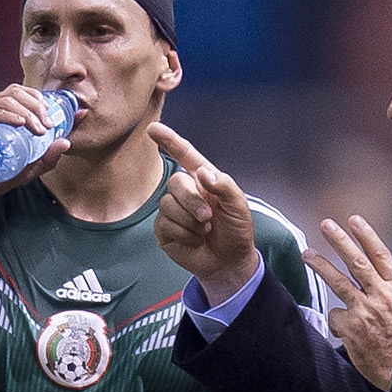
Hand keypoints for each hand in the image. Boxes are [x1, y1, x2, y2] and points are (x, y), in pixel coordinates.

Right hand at [0, 84, 62, 214]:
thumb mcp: (24, 170)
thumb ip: (45, 158)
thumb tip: (66, 142)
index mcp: (0, 115)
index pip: (23, 97)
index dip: (42, 101)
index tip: (57, 118)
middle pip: (16, 93)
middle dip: (37, 106)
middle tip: (49, 125)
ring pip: (6, 99)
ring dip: (27, 112)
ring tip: (39, 129)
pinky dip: (7, 115)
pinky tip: (20, 123)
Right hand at [147, 123, 261, 303]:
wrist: (229, 263)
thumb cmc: (236, 232)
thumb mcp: (238, 207)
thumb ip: (224, 186)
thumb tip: (201, 172)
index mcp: (204, 180)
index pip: (185, 155)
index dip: (169, 141)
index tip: (153, 129)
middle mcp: (186, 192)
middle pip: (176, 182)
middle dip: (192, 201)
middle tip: (209, 218)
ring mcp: (172, 210)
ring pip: (167, 204)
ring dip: (189, 221)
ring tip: (204, 231)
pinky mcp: (164, 229)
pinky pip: (164, 223)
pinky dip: (183, 233)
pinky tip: (193, 239)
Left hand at [306, 214, 391, 391]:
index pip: (380, 254)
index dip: (366, 235)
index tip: (354, 220)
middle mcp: (379, 295)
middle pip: (356, 261)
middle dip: (339, 240)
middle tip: (326, 225)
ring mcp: (364, 310)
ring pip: (338, 282)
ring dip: (321, 265)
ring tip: (307, 253)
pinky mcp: (351, 328)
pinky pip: (335, 317)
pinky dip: (336, 320)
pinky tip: (342, 328)